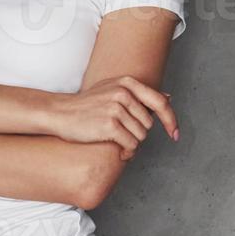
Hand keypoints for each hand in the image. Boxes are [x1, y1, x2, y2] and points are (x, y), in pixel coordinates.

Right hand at [45, 75, 178, 159]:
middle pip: (149, 123)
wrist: (60, 113)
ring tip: (116, 140)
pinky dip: (126, 152)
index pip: (160, 102)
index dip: (171, 120)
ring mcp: (116, 108)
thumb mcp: (113, 90)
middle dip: (138, 133)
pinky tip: (117, 151)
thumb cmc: (86, 105)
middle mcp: (123, 93)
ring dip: (131, 143)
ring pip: (141, 136)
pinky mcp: (109, 125)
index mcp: (127, 83)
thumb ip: (140, 94)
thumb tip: (168, 96)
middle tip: (121, 134)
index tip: (175, 134)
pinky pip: (131, 145)